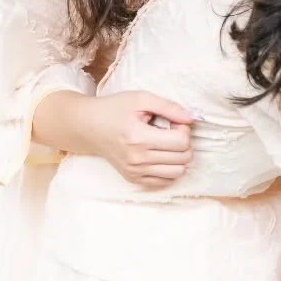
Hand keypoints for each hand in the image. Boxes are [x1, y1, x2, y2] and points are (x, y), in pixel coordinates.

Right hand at [75, 91, 197, 188]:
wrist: (87, 127)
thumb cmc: (114, 109)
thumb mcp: (141, 99)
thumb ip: (169, 107)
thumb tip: (193, 117)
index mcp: (139, 138)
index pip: (181, 142)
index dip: (184, 128)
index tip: (174, 121)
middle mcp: (137, 159)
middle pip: (183, 157)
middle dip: (185, 142)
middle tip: (172, 130)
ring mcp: (134, 172)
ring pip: (178, 172)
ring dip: (180, 156)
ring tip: (168, 143)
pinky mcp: (133, 178)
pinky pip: (165, 181)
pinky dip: (171, 169)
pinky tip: (162, 154)